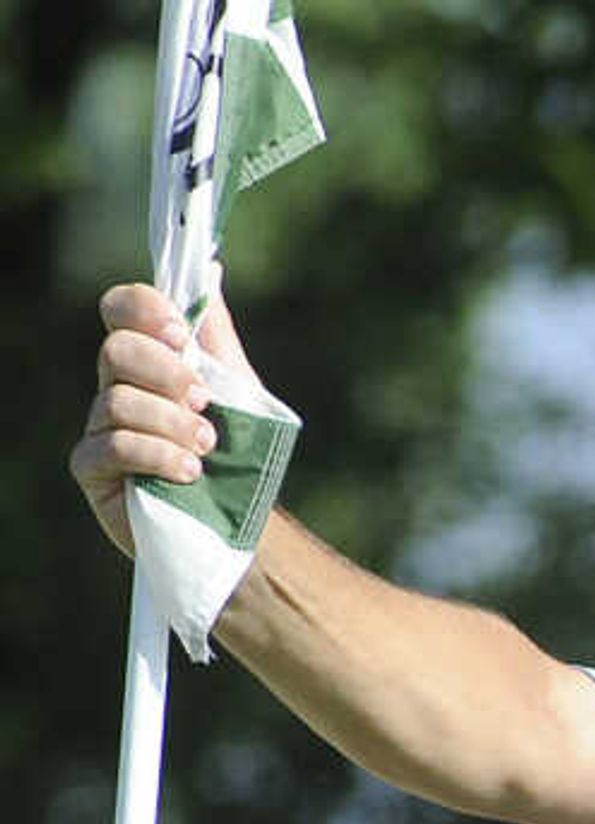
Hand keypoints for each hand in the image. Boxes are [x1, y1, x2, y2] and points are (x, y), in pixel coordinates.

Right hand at [71, 284, 250, 557]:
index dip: (143, 310)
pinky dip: (156, 455)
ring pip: (117, 402)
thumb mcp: (238, 388)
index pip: (119, 309)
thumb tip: (210, 269)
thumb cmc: (239, 455)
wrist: (241, 523)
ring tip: (207, 447)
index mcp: (147, 361)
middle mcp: (116, 387)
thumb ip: (216, 333)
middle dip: (166, 373)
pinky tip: (188, 472)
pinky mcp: (93, 470)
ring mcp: (100, 428)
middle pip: (114, 351)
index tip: (181, 333)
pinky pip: (111, 447)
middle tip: (206, 402)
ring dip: (171, 423)